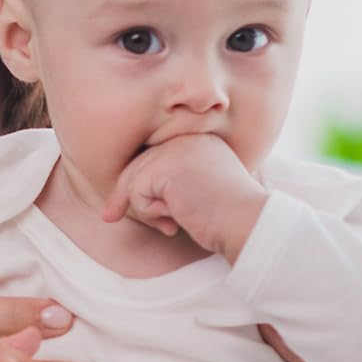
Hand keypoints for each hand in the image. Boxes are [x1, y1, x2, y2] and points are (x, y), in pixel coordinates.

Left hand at [101, 134, 266, 258]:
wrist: (248, 223)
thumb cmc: (228, 218)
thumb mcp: (196, 195)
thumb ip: (167, 187)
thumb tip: (118, 203)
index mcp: (199, 141)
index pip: (154, 159)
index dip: (139, 186)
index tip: (131, 212)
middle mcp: (187, 137)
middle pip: (138, 166)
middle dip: (128, 197)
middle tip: (113, 217)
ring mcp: (177, 148)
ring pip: (134, 179)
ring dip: (146, 210)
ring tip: (172, 221)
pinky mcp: (166, 164)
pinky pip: (135, 192)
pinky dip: (149, 212)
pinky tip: (176, 216)